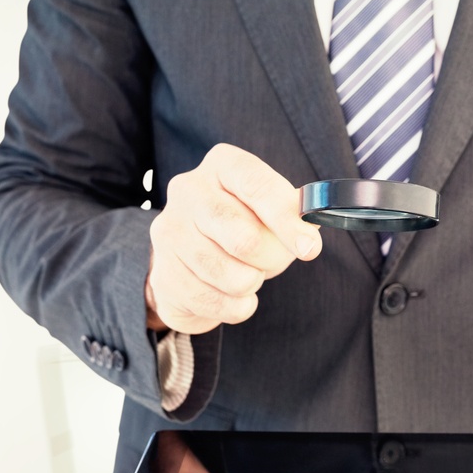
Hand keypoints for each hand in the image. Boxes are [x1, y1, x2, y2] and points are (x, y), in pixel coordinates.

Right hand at [146, 143, 322, 333]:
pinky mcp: (163, 272)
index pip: (257, 186)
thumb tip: (308, 236)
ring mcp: (169, 231)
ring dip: (252, 283)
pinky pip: (213, 301)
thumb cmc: (242, 227)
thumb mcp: (270, 210)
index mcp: (222, 165)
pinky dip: (236, 307)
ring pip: (229, 275)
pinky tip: (236, 296)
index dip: (287, 220)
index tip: (310, 249)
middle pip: (244, 238)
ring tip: (250, 275)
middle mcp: (188, 190)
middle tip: (275, 262)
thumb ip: (293, 215)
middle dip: (271, 259)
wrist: (193, 259)